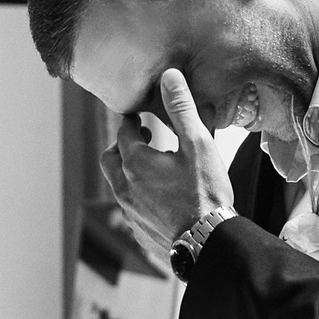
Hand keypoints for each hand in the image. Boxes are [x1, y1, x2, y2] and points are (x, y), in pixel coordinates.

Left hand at [101, 69, 232, 258]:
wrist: (207, 242)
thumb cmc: (205, 193)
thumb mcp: (197, 144)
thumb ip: (181, 109)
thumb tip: (169, 77)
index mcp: (136, 163)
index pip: (124, 133)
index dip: (131, 122)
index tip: (138, 117)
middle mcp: (125, 188)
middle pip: (111, 159)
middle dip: (122, 146)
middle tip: (142, 139)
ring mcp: (130, 212)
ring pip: (118, 185)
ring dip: (129, 171)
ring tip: (151, 167)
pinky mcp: (138, 231)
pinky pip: (130, 207)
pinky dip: (138, 196)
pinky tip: (157, 197)